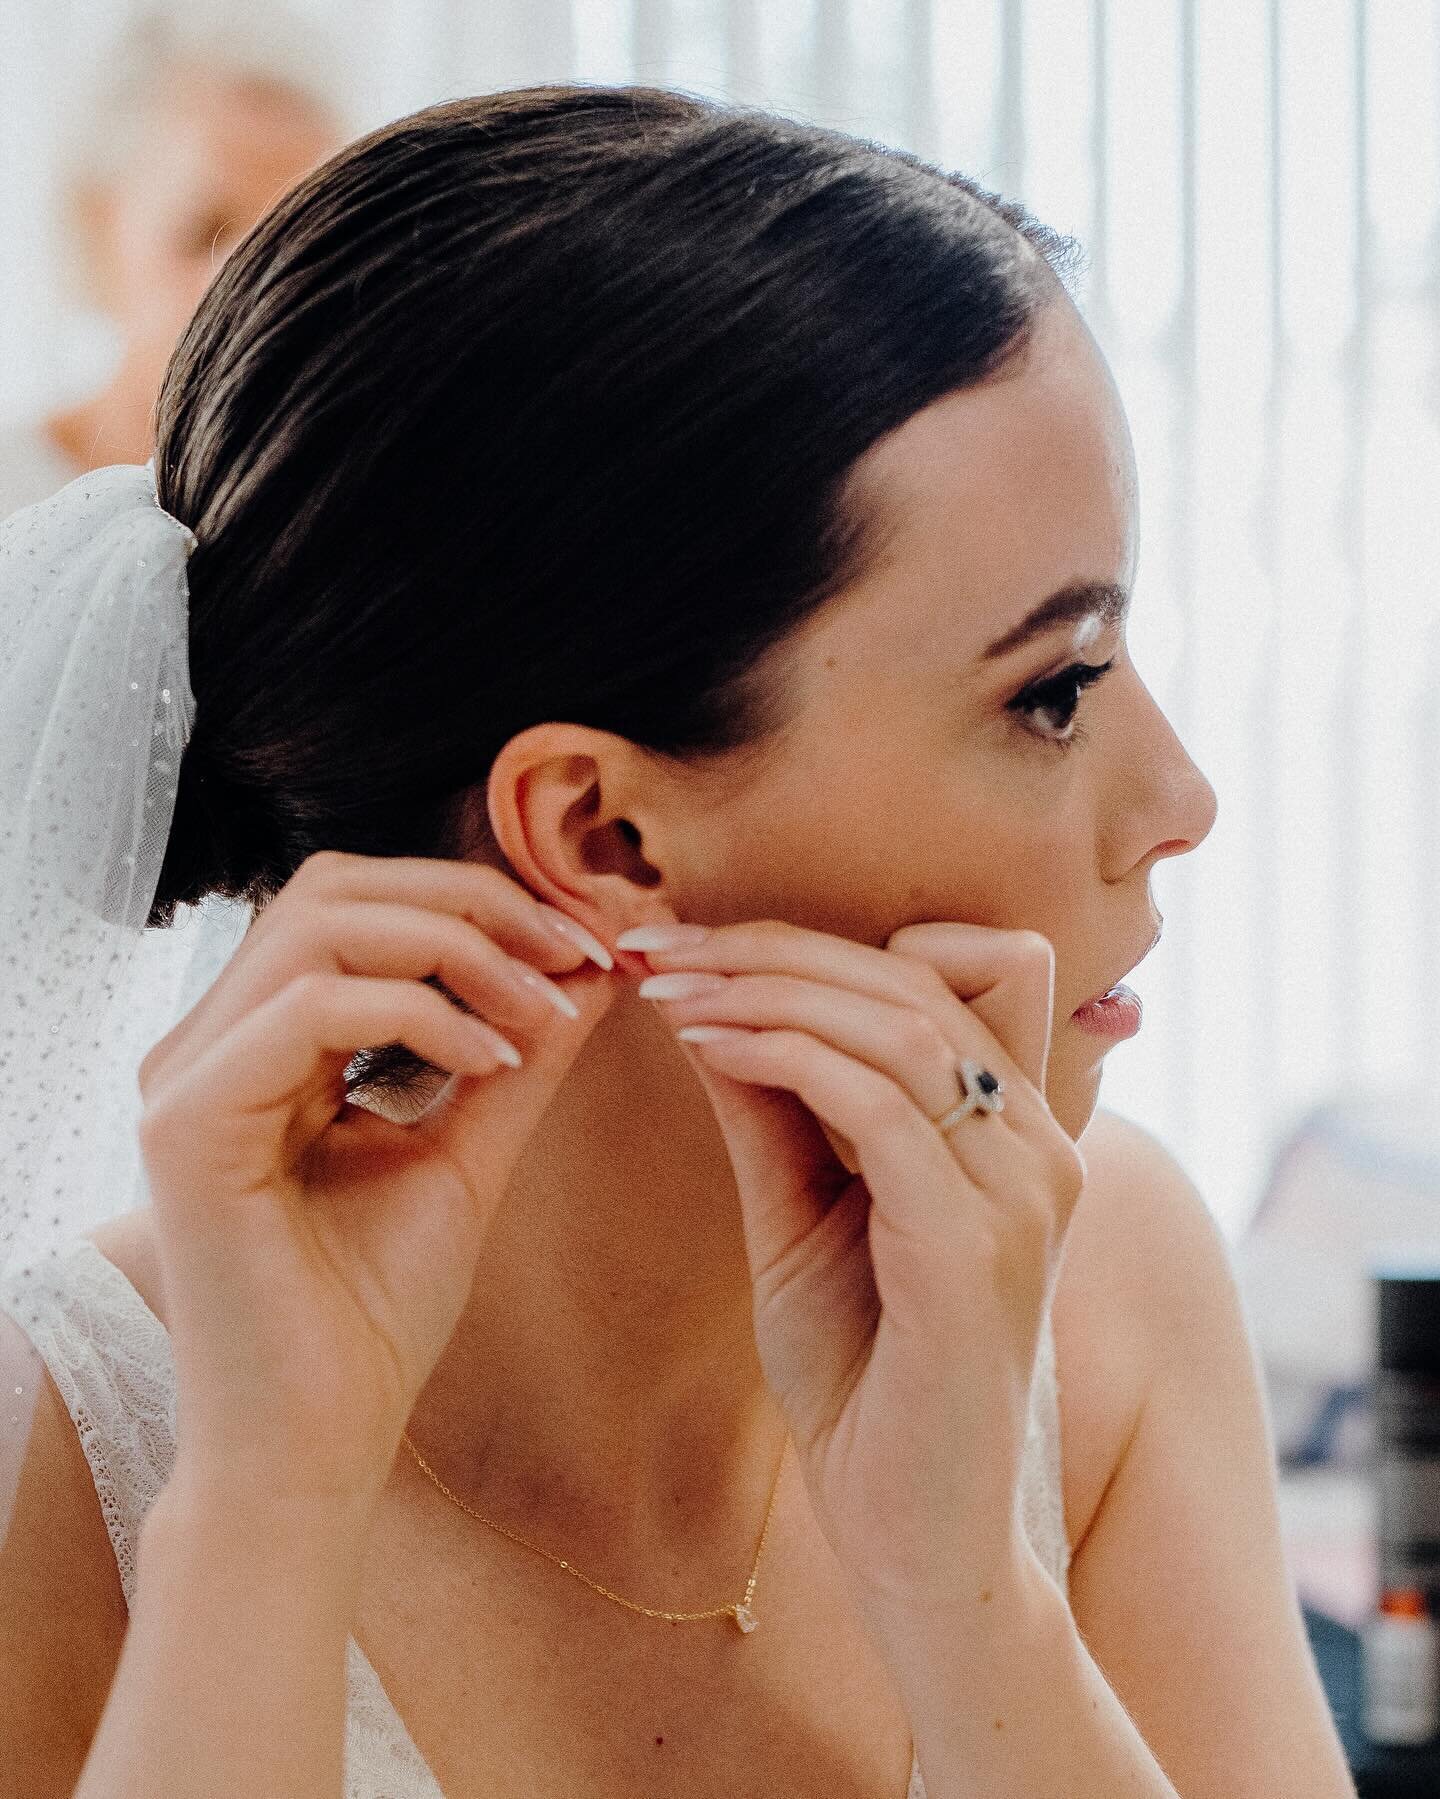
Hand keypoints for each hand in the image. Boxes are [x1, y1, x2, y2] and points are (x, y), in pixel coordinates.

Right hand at [135, 852, 616, 1513]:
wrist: (319, 1446)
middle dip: (476, 903)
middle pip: (338, 886)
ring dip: (461, 950)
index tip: (591, 943)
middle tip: (578, 953)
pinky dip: (421, 1013)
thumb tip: (593, 965)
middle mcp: (210, 1045)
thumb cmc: (376, 1312)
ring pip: (322, 923)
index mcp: (262, 1044)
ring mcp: (186, 1078)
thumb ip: (519, 1051)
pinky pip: (312, 1006)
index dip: (481, 901)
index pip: (362, 905)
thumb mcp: (470, 1149)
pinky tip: (496, 1062)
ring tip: (546, 1014)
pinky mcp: (186, 1124)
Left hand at [629, 918, 1084, 1621]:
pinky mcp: (978, 1247)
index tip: (704, 943)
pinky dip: (781, 1055)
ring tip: (668, 988)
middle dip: (774, 945)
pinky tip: (704, 1046)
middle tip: (660, 945)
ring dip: (766, 987)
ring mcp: (1022, 1192)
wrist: (912, 1535)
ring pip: (900, 1019)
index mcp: (1015, 1128)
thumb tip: (703, 998)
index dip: (829, 936)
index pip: (958, 962)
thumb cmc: (863, 1377)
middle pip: (919, 972)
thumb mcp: (803, 1216)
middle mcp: (1040, 1145)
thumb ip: (772, 1109)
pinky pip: (877, 1103)